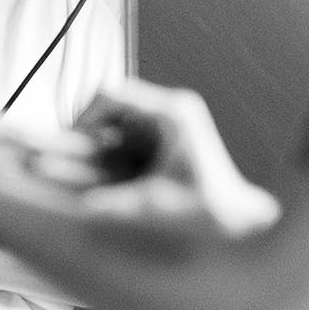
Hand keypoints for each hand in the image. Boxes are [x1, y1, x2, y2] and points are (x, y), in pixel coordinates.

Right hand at [75, 78, 280, 237]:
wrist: (237, 216)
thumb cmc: (207, 209)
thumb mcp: (156, 206)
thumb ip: (118, 205)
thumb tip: (83, 207)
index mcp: (171, 113)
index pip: (112, 94)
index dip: (84, 116)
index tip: (72, 142)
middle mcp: (171, 107)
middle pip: (112, 100)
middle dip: (89, 127)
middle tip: (73, 155)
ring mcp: (168, 117)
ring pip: (117, 113)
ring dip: (99, 137)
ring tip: (89, 166)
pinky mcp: (165, 131)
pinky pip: (127, 128)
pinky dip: (111, 146)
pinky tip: (108, 171)